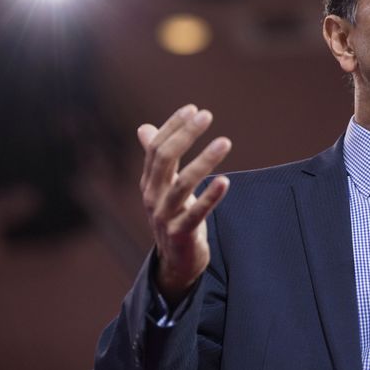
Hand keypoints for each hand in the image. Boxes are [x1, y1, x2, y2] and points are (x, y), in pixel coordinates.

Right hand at [137, 104, 231, 305]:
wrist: (175, 261)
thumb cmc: (174, 217)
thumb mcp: (163, 186)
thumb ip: (157, 159)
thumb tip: (144, 128)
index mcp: (149, 181)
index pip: (156, 147)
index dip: (173, 126)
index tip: (193, 109)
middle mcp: (152, 196)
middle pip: (165, 159)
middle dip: (186, 135)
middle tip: (207, 116)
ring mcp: (164, 216)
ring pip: (182, 183)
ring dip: (204, 160)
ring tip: (225, 142)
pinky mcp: (180, 233)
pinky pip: (196, 213)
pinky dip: (211, 197)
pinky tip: (225, 181)